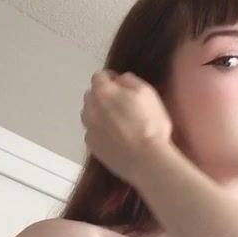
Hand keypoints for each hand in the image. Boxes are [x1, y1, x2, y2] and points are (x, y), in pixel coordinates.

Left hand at [80, 70, 174, 186]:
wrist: (145, 160)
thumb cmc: (149, 123)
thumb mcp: (147, 92)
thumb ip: (129, 80)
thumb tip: (120, 80)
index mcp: (102, 91)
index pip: (99, 76)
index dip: (112, 79)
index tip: (123, 86)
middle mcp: (89, 108)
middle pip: (91, 95)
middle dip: (103, 96)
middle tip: (121, 105)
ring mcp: (88, 129)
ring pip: (90, 115)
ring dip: (99, 114)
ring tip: (118, 123)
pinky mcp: (92, 147)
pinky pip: (93, 132)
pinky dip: (100, 132)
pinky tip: (116, 138)